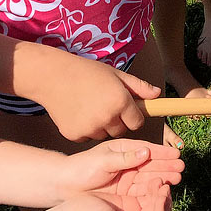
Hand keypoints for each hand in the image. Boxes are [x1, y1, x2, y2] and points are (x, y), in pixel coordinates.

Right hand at [37, 54, 160, 141]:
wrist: (53, 77)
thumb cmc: (87, 72)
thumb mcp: (116, 74)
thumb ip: (138, 86)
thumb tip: (157, 94)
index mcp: (121, 102)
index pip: (137, 122)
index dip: (133, 116)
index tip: (127, 110)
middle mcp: (107, 118)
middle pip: (121, 131)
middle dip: (118, 122)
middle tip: (107, 106)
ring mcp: (90, 128)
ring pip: (104, 135)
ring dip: (102, 126)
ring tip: (91, 107)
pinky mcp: (75, 135)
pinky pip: (87, 138)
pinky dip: (86, 129)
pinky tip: (79, 113)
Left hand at [59, 140, 183, 201]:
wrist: (65, 187)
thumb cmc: (82, 169)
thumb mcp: (103, 161)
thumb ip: (125, 158)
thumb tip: (147, 152)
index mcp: (123, 148)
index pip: (147, 149)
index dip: (163, 152)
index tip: (177, 153)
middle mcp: (127, 161)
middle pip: (151, 163)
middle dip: (167, 165)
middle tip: (182, 167)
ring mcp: (126, 175)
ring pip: (149, 176)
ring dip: (164, 176)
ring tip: (178, 178)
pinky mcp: (124, 190)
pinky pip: (142, 188)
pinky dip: (154, 188)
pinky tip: (164, 189)